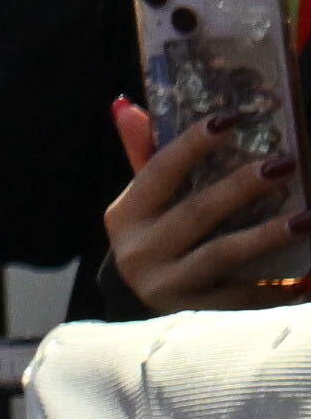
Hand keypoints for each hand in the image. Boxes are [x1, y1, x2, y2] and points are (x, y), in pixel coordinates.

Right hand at [105, 97, 309, 308]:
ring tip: (306, 218)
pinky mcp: (195, 312)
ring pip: (221, 255)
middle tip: (283, 164)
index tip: (228, 120)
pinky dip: (275, 289)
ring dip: (266, 236)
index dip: (190, 145)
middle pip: (195, 214)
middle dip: (240, 188)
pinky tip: (306, 278)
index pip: (157, 172)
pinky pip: (241, 298)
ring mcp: (167, 285)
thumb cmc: (152, 239)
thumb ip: (142, 154)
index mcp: (126, 216)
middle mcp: (140, 251)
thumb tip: (127, 105)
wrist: (136, 305)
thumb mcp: (142, 201)